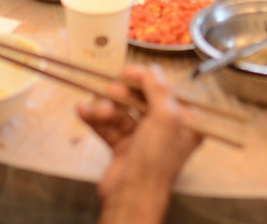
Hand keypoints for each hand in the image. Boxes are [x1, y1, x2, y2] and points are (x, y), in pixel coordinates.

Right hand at [78, 65, 201, 223]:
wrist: (131, 197)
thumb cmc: (155, 160)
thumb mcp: (165, 118)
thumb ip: (158, 89)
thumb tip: (151, 69)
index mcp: (183, 121)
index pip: (165, 91)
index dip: (146, 79)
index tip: (128, 71)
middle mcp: (166, 129)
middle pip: (141, 99)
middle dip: (122, 94)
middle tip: (110, 90)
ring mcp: (143, 139)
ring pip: (122, 112)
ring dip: (106, 109)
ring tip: (97, 111)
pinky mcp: (123, 148)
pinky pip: (108, 127)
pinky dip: (95, 119)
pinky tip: (82, 111)